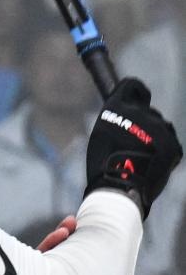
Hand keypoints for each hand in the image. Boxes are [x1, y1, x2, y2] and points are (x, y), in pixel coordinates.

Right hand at [85, 77, 182, 217]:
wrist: (120, 189)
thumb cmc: (104, 165)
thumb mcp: (101, 134)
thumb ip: (116, 119)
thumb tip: (126, 113)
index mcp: (117, 107)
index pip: (133, 86)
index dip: (136, 93)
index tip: (138, 99)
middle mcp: (140, 112)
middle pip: (148, 111)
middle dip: (144, 123)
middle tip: (134, 143)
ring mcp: (158, 128)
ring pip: (161, 127)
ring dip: (155, 137)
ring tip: (142, 157)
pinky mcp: (172, 144)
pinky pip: (171, 143)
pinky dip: (164, 151)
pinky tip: (152, 164)